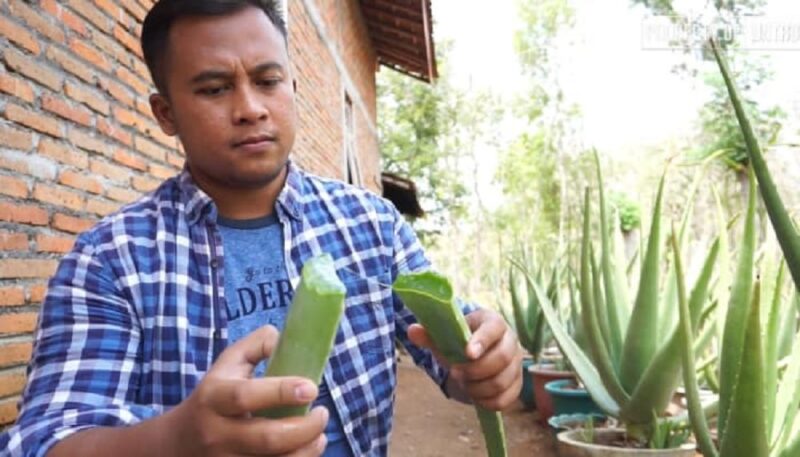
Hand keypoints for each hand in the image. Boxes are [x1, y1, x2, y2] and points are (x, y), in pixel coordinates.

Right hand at [172, 325, 328, 456]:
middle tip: (322, 414)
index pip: (246, 396)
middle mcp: (217, 433)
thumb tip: (284, 338)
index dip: (281, 392)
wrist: (180, 441)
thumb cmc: (215, 395)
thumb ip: (256, 346)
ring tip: (319, 435)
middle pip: (266, 438)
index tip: (312, 388)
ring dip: (306, 450)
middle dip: (304, 428)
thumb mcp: (228, 364)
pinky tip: (307, 449)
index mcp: (214, 398)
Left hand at [408, 308, 522, 410]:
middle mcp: (511, 341)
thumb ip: (429, 334)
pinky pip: (505, 399)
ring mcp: (516, 363)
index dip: (482, 340)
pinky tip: (474, 395)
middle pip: (501, 358)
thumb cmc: (459, 340)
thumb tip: (412, 331)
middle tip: (456, 373)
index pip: (494, 328)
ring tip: (464, 383)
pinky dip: (487, 401)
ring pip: (502, 381)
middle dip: (475, 370)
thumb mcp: (444, 335)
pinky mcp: (516, 384)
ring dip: (478, 387)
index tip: (467, 353)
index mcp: (493, 322)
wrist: (474, 353)